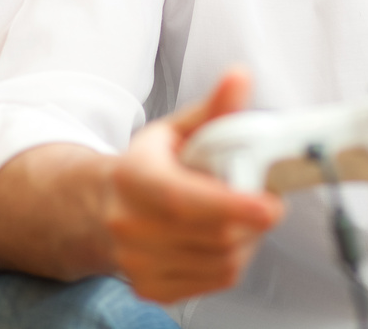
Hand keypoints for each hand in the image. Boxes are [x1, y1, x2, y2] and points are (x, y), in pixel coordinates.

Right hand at [105, 68, 284, 302]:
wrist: (99, 210)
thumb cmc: (144, 168)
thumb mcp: (175, 131)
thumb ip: (215, 109)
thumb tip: (241, 78)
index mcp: (133, 179)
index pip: (184, 200)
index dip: (231, 205)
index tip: (268, 203)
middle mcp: (130, 226)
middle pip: (215, 235)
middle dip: (253, 218)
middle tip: (264, 198)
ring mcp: (139, 264)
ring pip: (223, 262)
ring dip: (247, 239)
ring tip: (240, 216)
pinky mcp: (153, 290)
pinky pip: (216, 280)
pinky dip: (232, 260)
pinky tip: (222, 238)